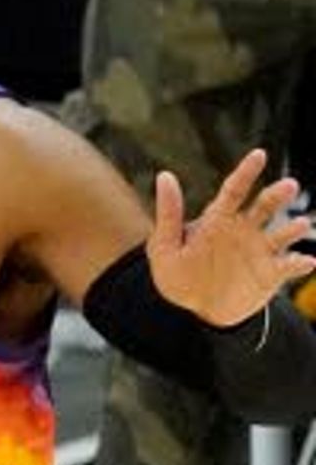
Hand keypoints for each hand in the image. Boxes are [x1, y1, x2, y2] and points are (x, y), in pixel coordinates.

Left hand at [147, 149, 315, 328]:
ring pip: (282, 233)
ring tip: (302, 225)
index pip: (234, 190)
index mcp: (219, 219)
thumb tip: (165, 176)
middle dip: (277, 195)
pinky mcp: (271, 273)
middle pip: (264, 206)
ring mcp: (260, 251)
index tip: (259, 154)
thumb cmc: (178, 276)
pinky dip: (301, 262)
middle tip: (290, 185)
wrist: (195, 310)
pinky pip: (290, 265)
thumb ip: (168, 214)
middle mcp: (244, 230)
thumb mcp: (164, 247)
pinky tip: (307, 261)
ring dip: (293, 229)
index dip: (246, 171)